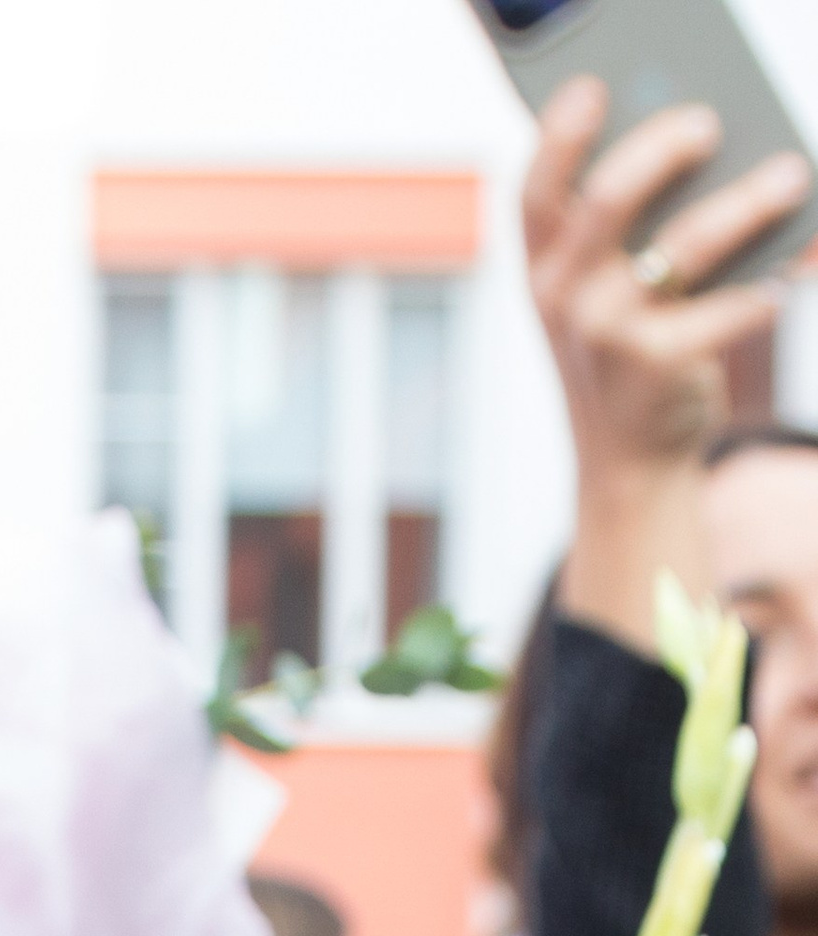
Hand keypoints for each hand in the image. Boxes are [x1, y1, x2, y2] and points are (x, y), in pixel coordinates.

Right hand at [527, 76, 809, 649]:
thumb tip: (703, 140)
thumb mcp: (599, 290)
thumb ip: (623, 226)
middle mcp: (564, 297)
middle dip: (663, 149)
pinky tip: (795, 266)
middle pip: (609, 200)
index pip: (533, 190)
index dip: (558, 136)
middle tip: (710, 123)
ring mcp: (608, 335)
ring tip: (789, 174)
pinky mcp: (659, 369)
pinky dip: (769, 285)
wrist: (627, 458)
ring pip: (682, 247)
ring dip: (745, 203)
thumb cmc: (623, 349)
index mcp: (543, 265)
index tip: (593, 88)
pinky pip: (728, 310)